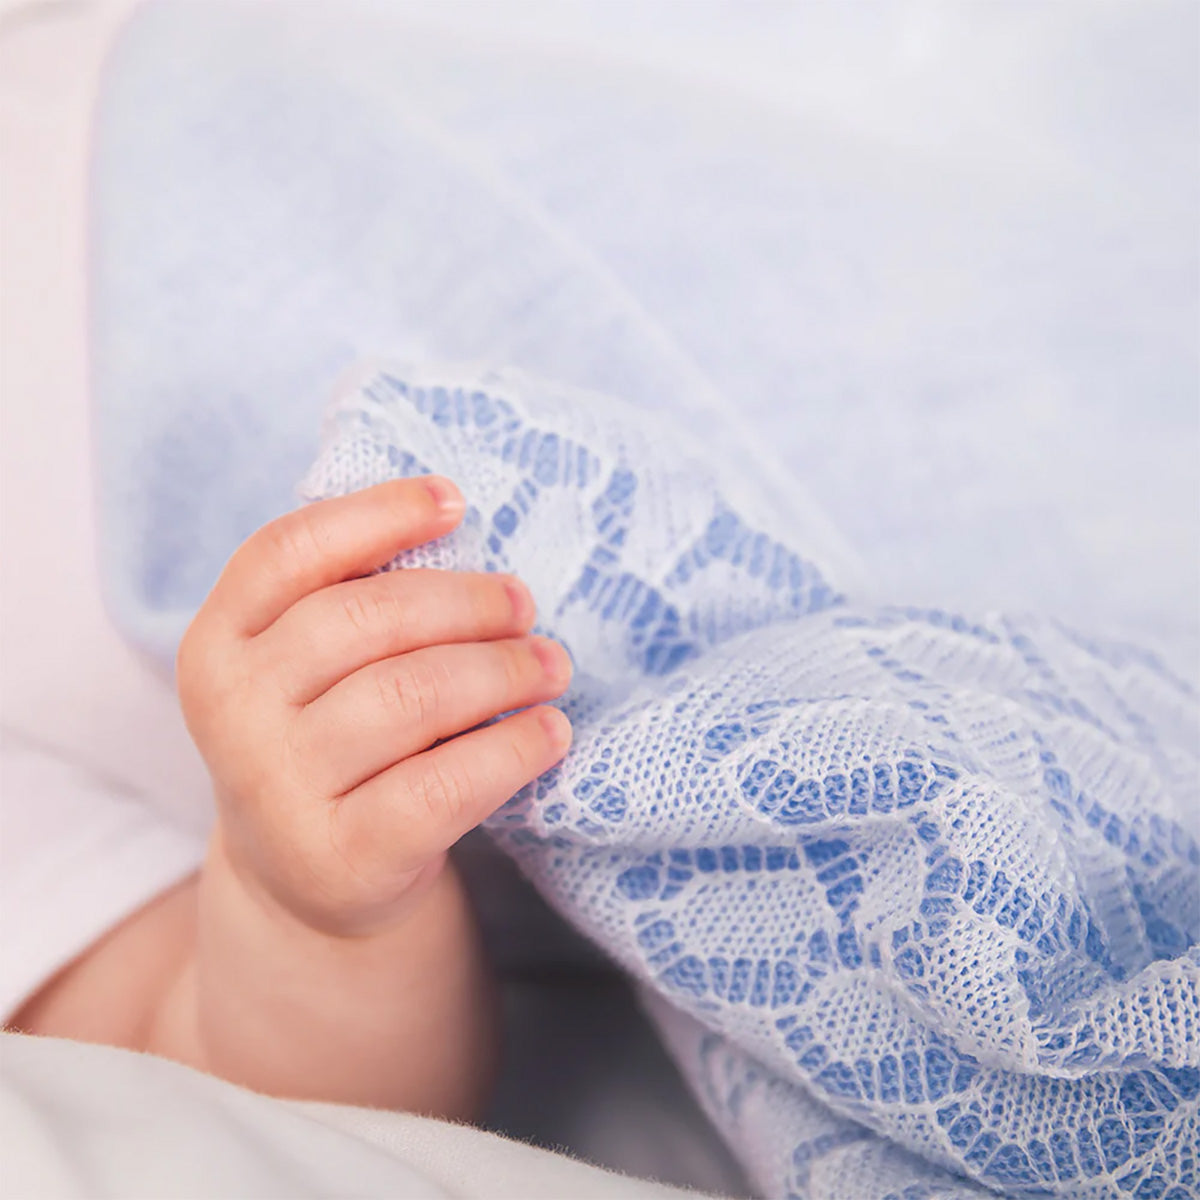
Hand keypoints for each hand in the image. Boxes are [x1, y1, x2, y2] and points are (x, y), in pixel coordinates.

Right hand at [176, 476, 572, 937]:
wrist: (309, 879)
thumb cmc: (331, 741)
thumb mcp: (311, 669)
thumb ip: (354, 602)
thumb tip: (458, 530)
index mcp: (218, 643)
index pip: (289, 552)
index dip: (376, 514)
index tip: (454, 504)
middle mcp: (234, 711)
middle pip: (367, 619)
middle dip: (466, 603)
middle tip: (524, 607)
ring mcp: (279, 789)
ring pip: (413, 695)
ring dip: (502, 670)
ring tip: (549, 666)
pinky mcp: (343, 857)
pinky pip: (446, 784)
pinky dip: (513, 748)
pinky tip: (549, 732)